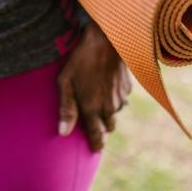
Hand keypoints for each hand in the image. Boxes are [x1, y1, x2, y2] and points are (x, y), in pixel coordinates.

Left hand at [57, 18, 131, 150]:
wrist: (106, 41)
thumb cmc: (81, 60)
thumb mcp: (65, 82)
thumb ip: (66, 108)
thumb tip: (63, 133)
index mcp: (92, 109)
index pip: (97, 136)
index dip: (96, 144)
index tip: (94, 149)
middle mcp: (109, 108)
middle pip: (108, 127)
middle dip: (101, 128)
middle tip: (92, 122)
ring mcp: (120, 98)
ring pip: (115, 113)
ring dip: (107, 111)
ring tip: (96, 99)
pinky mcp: (128, 88)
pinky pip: (121, 99)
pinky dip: (114, 98)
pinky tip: (105, 86)